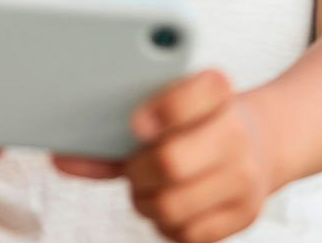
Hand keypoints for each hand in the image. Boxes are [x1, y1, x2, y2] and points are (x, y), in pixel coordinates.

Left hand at [58, 71, 271, 242]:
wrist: (260, 143)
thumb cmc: (193, 123)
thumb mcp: (164, 111)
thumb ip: (115, 131)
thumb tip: (61, 159)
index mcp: (218, 93)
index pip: (197, 93)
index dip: (163, 110)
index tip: (137, 124)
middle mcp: (237, 133)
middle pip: (171, 162)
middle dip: (138, 171)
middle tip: (133, 167)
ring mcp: (245, 177)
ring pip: (172, 206)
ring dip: (146, 202)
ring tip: (147, 187)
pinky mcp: (245, 214)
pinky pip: (188, 234)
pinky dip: (166, 225)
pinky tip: (170, 203)